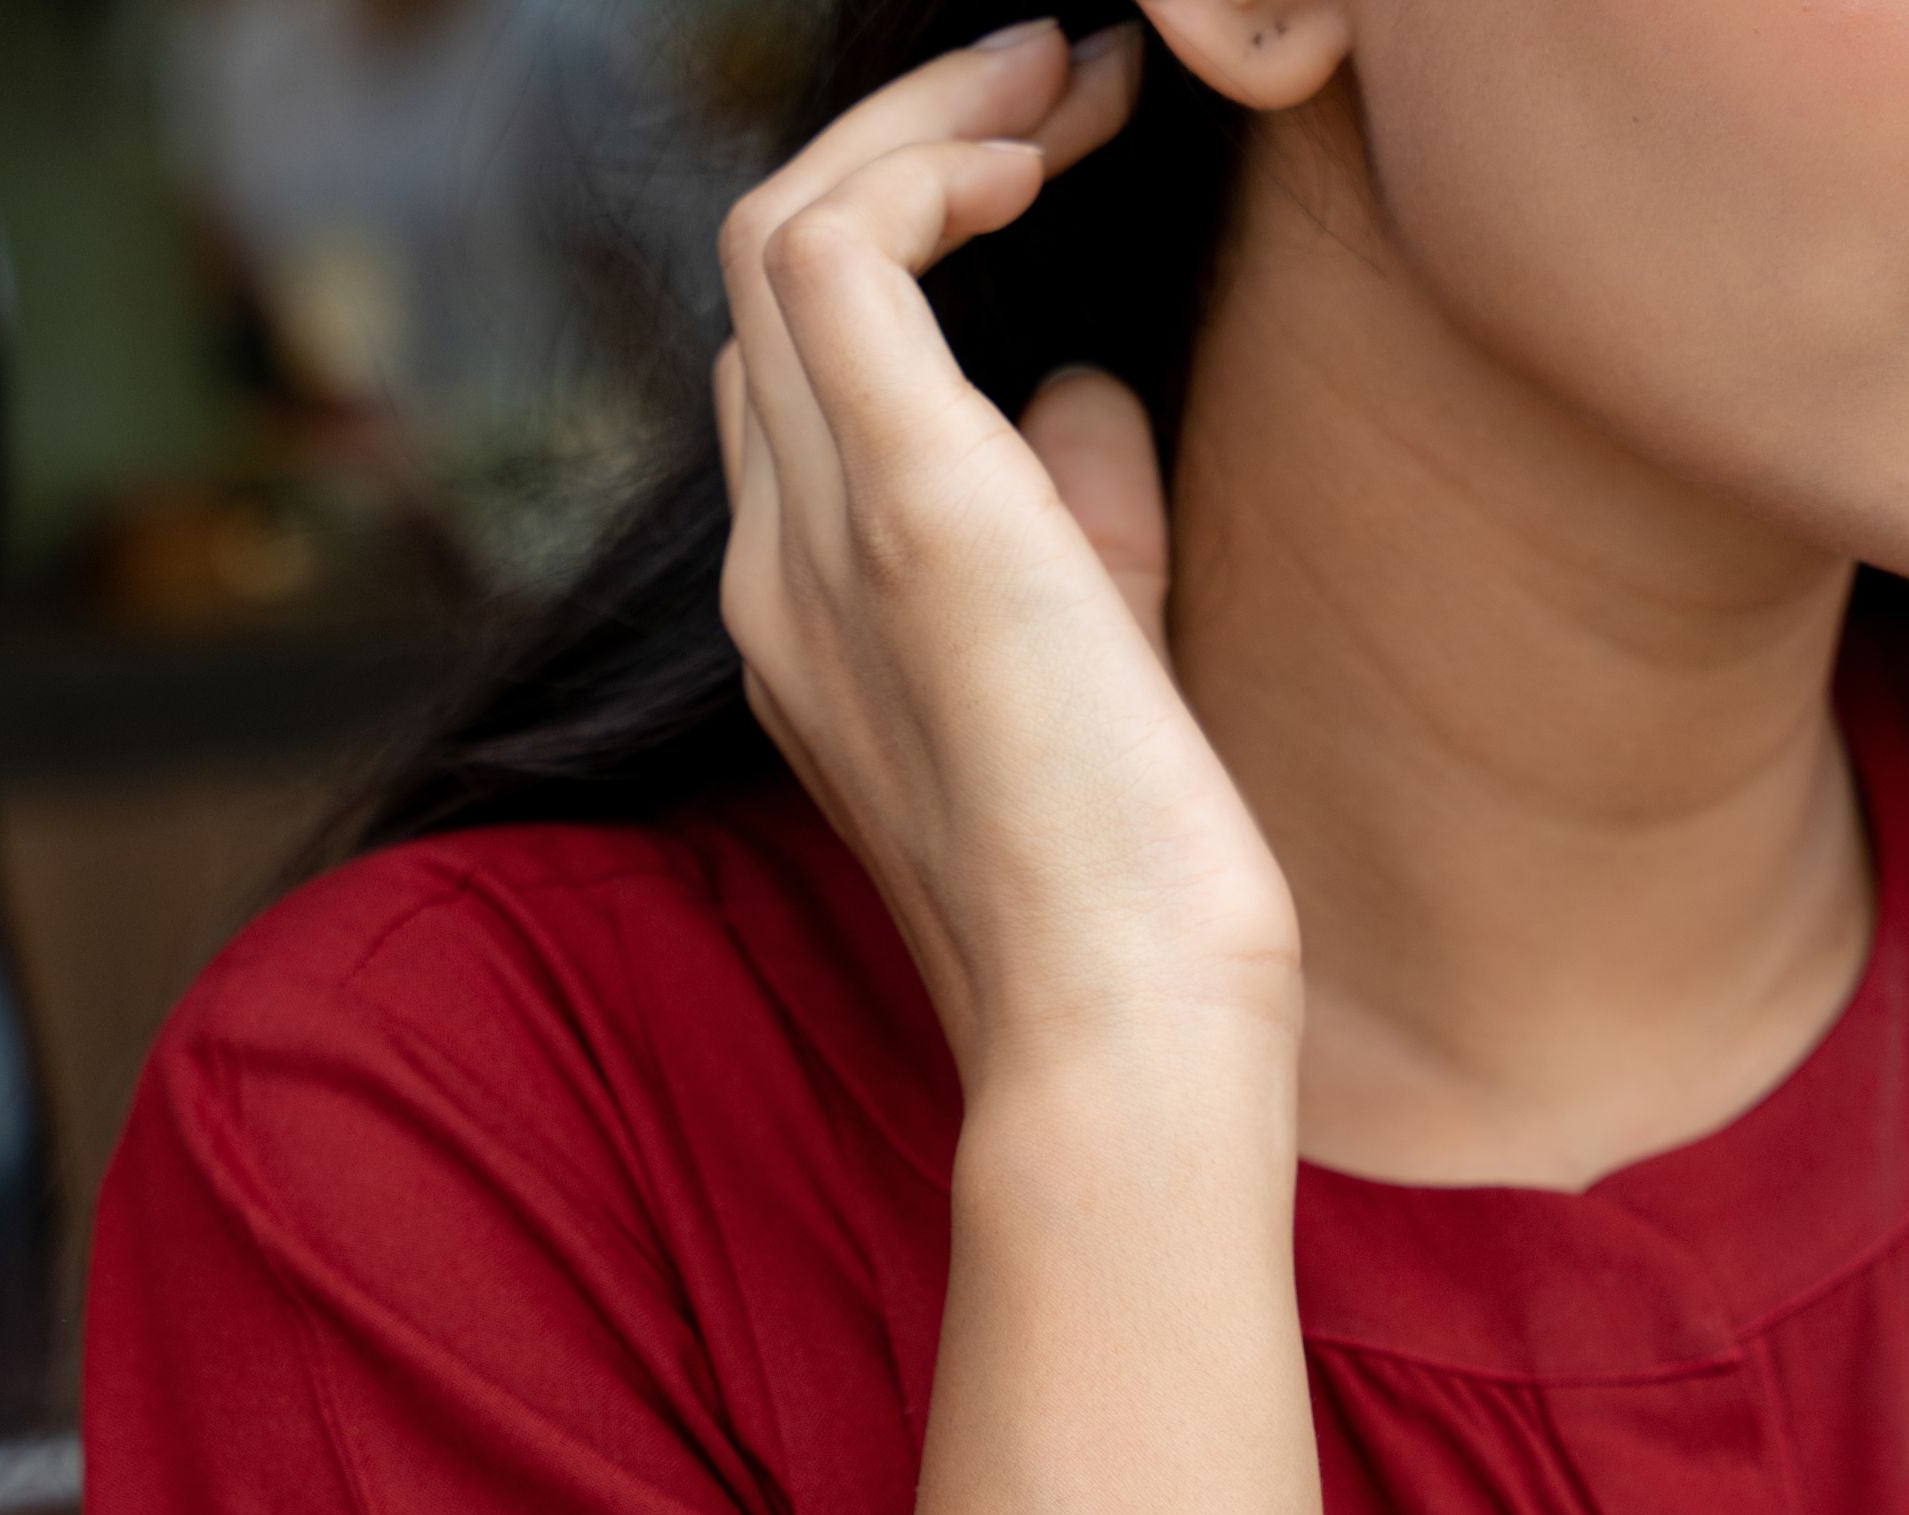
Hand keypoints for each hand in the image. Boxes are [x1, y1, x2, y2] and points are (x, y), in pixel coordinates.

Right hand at [714, 20, 1302, 1095]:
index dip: (908, 243)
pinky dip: (924, 165)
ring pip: (780, 236)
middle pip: (770, 285)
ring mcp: (816, 545)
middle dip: (917, 142)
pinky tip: (1031, 158)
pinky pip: (833, 250)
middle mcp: (778, 578)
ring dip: (927, 121)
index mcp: (814, 629)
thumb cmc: (1138, 892)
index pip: (796, 380)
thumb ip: (1079, 521)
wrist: (1126, 1026)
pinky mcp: (900, 513)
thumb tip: (1085, 380)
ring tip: (1066, 75)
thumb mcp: (1099, 663)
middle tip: (1074, 85)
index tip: (1050, 170)